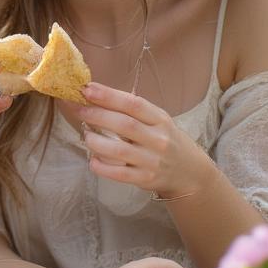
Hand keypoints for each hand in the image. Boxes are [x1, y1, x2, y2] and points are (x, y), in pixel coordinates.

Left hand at [78, 83, 216, 199]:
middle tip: (78, 109)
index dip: (109, 95)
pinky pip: (118, 174)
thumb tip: (95, 95)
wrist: (189, 172)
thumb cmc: (165, 140)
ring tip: (86, 135)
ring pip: (118, 151)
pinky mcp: (145, 179)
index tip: (87, 88)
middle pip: (124, 124)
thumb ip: (132, 110)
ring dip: (95, 141)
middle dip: (97, 115)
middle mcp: (158, 139)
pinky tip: (92, 160)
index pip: (134, 104)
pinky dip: (101, 166)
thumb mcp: (157, 120)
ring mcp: (152, 161)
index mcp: (160, 119)